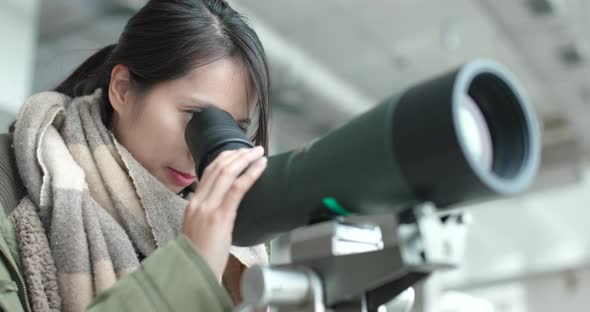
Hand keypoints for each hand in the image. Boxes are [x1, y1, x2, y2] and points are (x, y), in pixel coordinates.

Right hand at [181, 146, 266, 279]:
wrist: (193, 273)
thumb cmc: (201, 257)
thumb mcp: (200, 230)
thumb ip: (210, 214)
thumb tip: (227, 205)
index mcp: (193, 204)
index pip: (208, 172)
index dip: (225, 158)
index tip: (239, 152)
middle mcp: (198, 202)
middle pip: (217, 168)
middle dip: (237, 154)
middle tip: (253, 149)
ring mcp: (207, 208)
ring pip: (226, 173)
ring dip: (245, 159)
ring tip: (259, 153)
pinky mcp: (220, 217)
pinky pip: (236, 189)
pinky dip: (250, 174)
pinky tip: (260, 167)